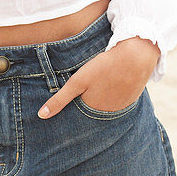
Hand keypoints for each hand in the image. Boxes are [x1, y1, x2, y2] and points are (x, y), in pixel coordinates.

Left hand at [38, 36, 159, 118]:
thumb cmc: (104, 67)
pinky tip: (111, 85)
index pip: (79, 119)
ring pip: (106, 107)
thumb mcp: (78, 81)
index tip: (66, 112)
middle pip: (93, 114)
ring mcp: (122, 107)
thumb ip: (60, 99)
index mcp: (93, 112)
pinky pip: (119, 102)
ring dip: (102, 101)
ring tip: (99, 88)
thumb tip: (41, 116)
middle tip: (87, 93)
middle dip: (87, 108)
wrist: (135, 57)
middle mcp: (108, 114)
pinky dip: (114, 96)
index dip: (72, 114)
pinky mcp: (131, 99)